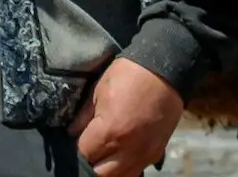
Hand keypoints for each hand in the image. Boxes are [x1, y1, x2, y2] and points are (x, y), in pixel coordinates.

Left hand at [71, 57, 184, 176]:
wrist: (165, 70)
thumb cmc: (130, 75)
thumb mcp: (100, 90)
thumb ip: (84, 116)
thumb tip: (72, 133)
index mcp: (109, 132)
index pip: (84, 154)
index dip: (77, 149)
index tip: (77, 141)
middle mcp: (127, 149)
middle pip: (100, 174)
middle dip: (91, 164)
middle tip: (89, 150)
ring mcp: (143, 154)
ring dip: (108, 170)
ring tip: (103, 156)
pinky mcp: (156, 154)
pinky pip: (136, 171)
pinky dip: (125, 169)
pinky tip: (119, 157)